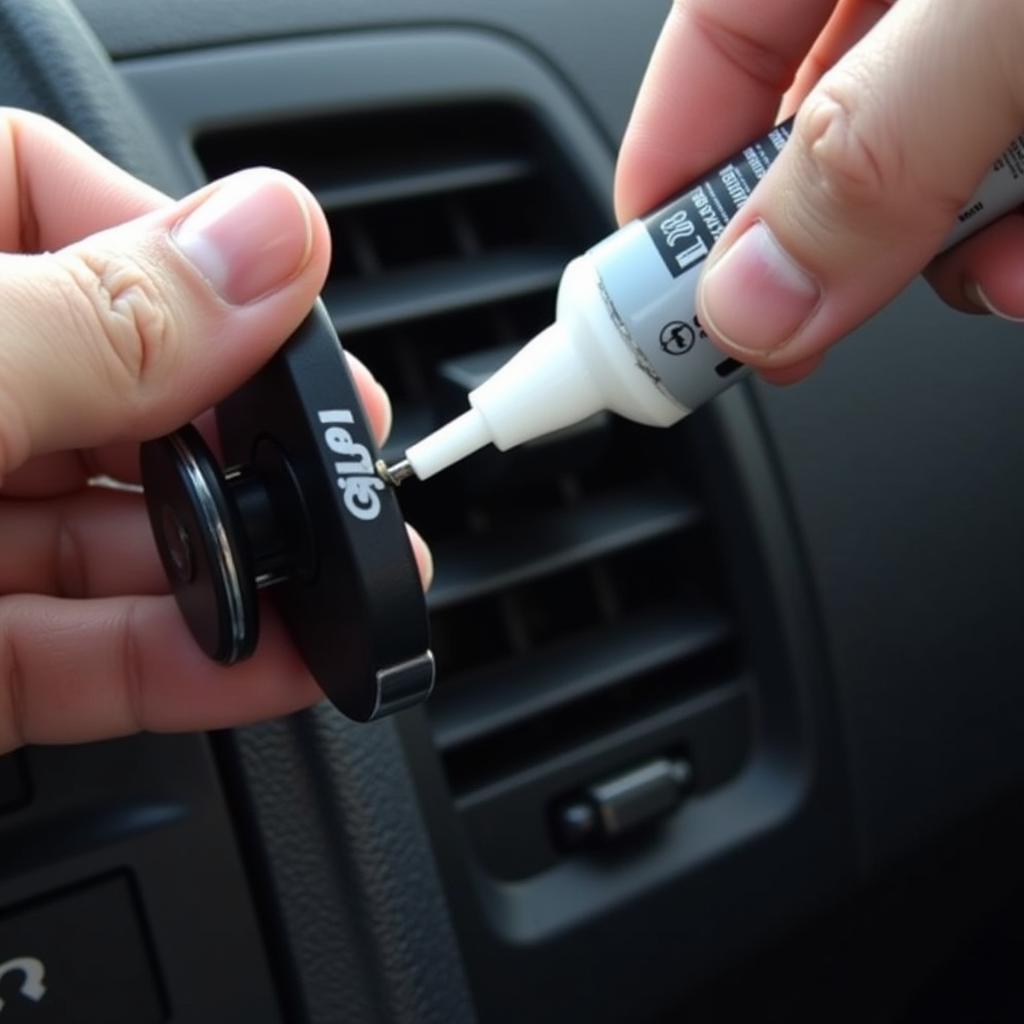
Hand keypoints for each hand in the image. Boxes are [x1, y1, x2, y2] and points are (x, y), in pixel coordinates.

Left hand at [0, 109, 430, 754]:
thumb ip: (88, 318)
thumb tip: (272, 240)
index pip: (44, 194)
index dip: (180, 243)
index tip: (282, 305)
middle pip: (108, 385)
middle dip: (241, 436)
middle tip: (341, 467)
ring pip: (107, 535)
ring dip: (240, 568)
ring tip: (344, 580)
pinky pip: (75, 656)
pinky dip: (182, 668)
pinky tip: (274, 665)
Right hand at [615, 0, 1023, 383]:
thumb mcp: (999, 21)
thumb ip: (871, 148)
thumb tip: (749, 296)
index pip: (718, 28)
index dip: (670, 156)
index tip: (653, 279)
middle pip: (816, 119)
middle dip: (818, 239)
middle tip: (794, 330)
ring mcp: (999, 32)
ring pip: (922, 165)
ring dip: (939, 255)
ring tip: (995, 278)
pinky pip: (1011, 177)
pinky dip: (1013, 240)